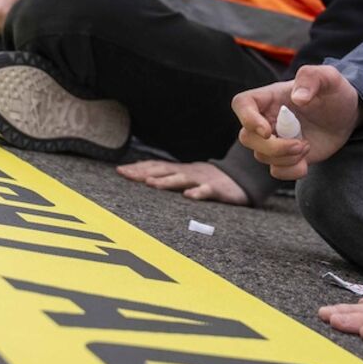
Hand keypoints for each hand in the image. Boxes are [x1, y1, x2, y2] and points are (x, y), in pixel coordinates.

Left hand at [115, 160, 248, 204]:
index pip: (156, 166)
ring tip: (151, 184)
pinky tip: (189, 197)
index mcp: (181, 171)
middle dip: (143, 173)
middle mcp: (188, 173)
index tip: (119, 170)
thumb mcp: (189, 177)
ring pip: (182, 180)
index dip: (138, 168)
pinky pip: (207, 191)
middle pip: (163, 170)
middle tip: (125, 174)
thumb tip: (146, 177)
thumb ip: (170, 177)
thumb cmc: (211, 181)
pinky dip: (198, 193)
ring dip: (166, 181)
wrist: (243, 179)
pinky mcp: (218, 189)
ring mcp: (202, 180)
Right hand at [232, 64, 362, 179]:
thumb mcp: (329, 77)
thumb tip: (298, 98)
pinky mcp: (286, 157)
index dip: (247, 119)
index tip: (268, 131)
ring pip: (261, 156)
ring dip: (287, 158)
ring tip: (307, 145)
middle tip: (301, 144)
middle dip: (273, 147)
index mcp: (270, 97)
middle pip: (247, 137)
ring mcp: (275, 139)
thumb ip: (312, 78)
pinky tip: (307, 161)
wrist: (347, 116)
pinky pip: (276, 171)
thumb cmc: (334, 92)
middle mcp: (267, 118)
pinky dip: (291, 171)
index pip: (242, 104)